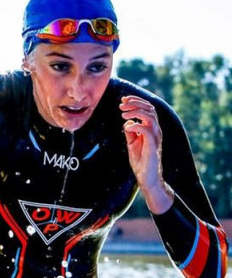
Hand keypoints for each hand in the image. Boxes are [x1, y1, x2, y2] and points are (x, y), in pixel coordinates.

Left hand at [120, 95, 172, 212]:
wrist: (146, 177)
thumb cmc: (141, 160)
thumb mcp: (131, 143)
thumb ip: (130, 132)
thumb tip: (127, 121)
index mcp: (151, 128)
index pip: (147, 108)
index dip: (136, 101)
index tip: (123, 100)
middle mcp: (156, 130)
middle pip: (150, 108)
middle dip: (135, 103)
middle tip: (121, 104)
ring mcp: (156, 138)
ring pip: (150, 116)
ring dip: (136, 112)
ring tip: (123, 113)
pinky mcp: (153, 146)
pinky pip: (147, 131)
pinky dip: (136, 126)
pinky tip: (127, 128)